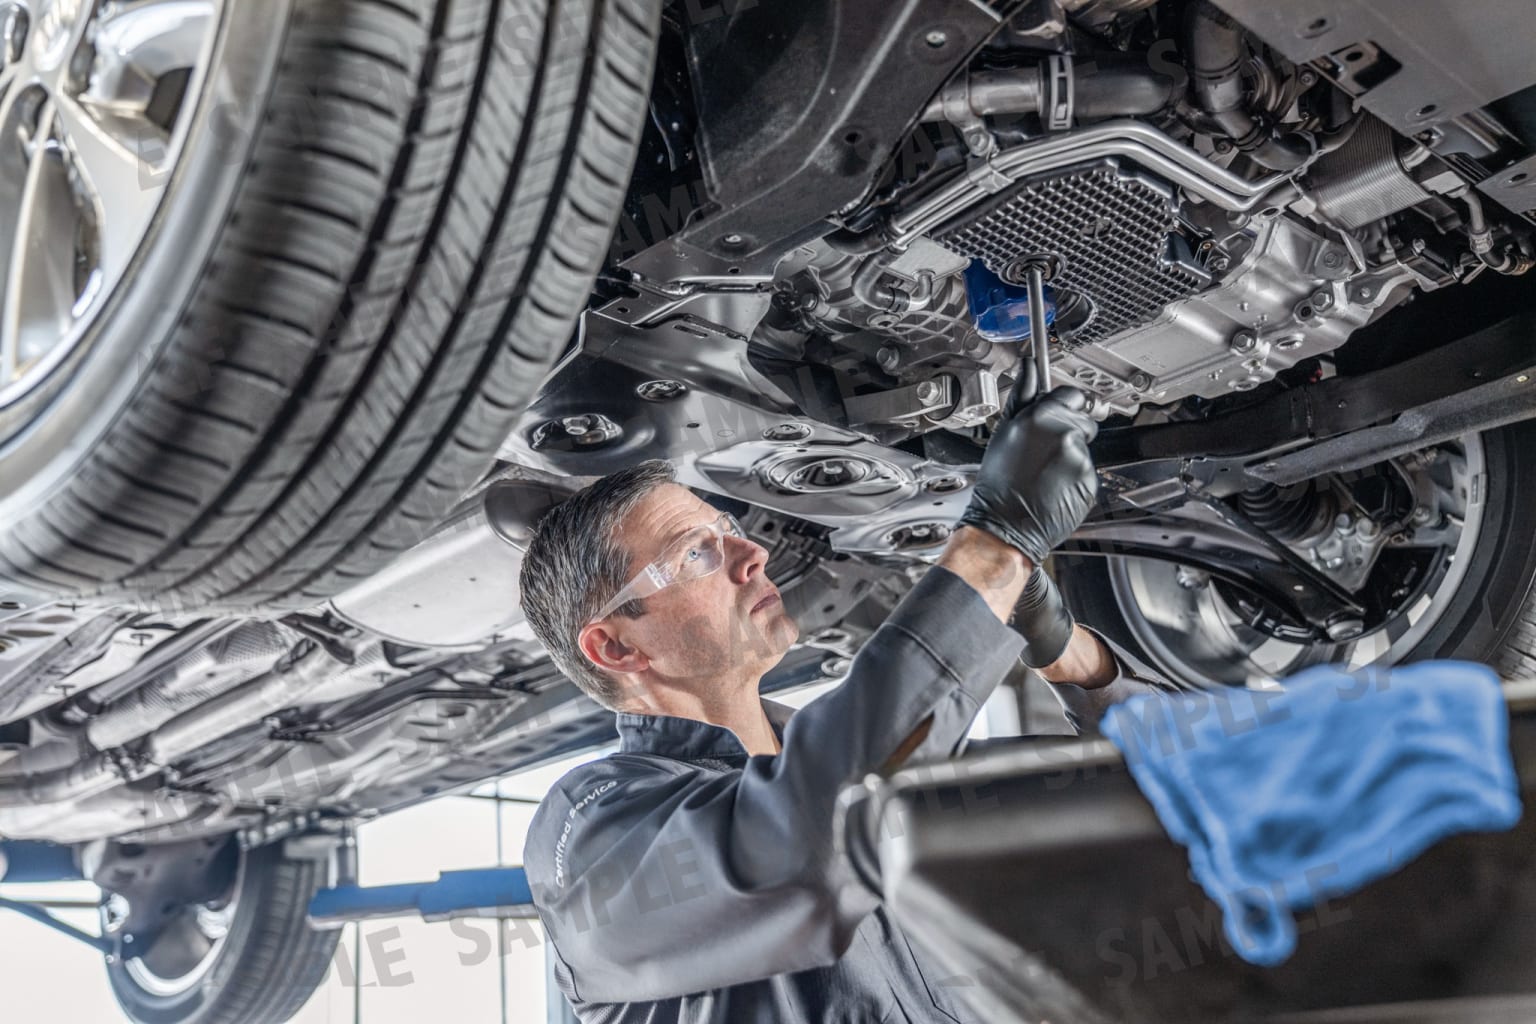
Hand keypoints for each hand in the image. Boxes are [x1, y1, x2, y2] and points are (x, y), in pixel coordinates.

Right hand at [958, 363, 1098, 565]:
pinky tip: (1054, 485)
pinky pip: (1087, 471)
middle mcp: (1065, 435)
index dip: (1066, 405)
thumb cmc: (999, 483)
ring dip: (1071, 455)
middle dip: (1069, 430)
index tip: (1059, 414)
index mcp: (1042, 417)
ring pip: (1085, 447)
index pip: (1072, 395)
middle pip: (1084, 419)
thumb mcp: (1003, 432)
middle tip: (1044, 451)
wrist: (1005, 526)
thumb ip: (1022, 394)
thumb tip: (1028, 365)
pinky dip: (1075, 477)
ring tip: (1045, 471)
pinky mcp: (1090, 482)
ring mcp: (1080, 460)